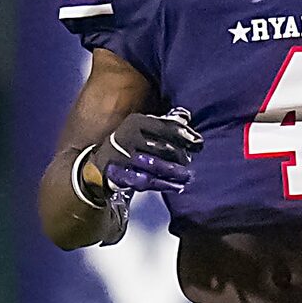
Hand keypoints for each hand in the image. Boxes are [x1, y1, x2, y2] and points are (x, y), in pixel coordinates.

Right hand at [86, 107, 201, 196]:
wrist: (102, 161)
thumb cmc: (130, 141)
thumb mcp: (144, 126)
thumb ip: (165, 123)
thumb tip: (186, 116)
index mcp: (136, 122)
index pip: (166, 128)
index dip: (185, 136)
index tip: (199, 144)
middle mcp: (128, 137)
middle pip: (163, 148)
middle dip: (180, 155)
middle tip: (189, 160)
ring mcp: (124, 157)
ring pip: (156, 165)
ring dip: (175, 171)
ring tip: (187, 175)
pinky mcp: (122, 175)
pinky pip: (147, 181)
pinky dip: (165, 184)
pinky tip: (177, 186)